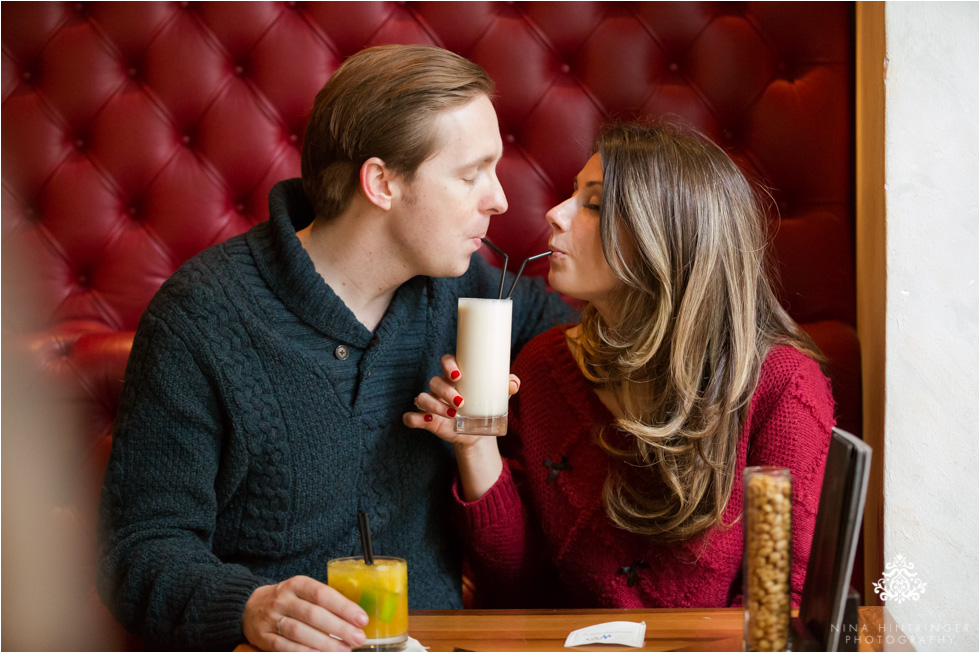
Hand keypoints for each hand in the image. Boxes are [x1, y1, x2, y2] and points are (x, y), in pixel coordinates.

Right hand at [242, 576, 367, 651]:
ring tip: (343, 650)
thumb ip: (325, 602)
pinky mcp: (263, 637)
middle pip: (313, 614)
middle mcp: (283, 599)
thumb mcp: (303, 592)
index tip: (362, 619)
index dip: (343, 607)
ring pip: (299, 632)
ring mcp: (271, 619)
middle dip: (339, 628)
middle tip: (358, 638)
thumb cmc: (288, 601)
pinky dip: (303, 652)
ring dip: (324, 643)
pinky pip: (284, 647)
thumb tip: (355, 618)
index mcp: (297, 584)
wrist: (249, 607)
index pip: (323, 594)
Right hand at [402, 354, 519, 449]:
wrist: (477, 432)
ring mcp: (431, 403)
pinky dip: (413, 418)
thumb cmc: (484, 405)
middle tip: (460, 402)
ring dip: (434, 405)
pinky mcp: (426, 420)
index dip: (449, 365)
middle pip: (434, 381)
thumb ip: (506, 387)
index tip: (459, 375)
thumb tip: (513, 383)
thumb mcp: (497, 396)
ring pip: (422, 398)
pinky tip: (425, 420)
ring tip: (452, 415)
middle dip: (445, 391)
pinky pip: (411, 416)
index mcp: (455, 376)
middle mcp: (440, 387)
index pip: (446, 361)